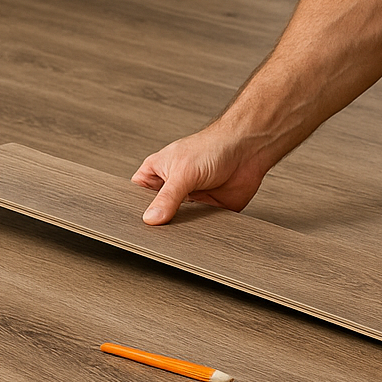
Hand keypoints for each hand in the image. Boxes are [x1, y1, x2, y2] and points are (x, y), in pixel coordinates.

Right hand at [131, 127, 272, 224]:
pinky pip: (200, 228)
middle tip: (157, 235)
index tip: (133, 227)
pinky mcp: (209, 212)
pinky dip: (200, 232)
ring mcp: (190, 201)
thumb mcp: (183, 172)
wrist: (248, 149)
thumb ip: (167, 197)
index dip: (135, 213)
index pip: (136, 199)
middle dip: (159, 225)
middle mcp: (172, 189)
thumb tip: (151, 219)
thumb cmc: (214, 146)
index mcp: (156, 174)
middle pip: (157, 215)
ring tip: (178, 236)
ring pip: (178, 225)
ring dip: (180, 230)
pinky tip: (199, 234)